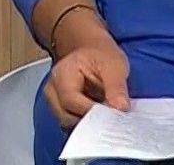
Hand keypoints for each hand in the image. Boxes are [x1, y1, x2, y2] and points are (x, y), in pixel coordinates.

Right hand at [42, 15, 130, 130]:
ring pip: (68, 123)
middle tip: (112, 117)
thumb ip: (116, 87)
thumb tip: (121, 108)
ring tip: (105, 113)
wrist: (93, 50)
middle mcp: (52, 89)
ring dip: (88, 123)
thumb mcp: (115, 64)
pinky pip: (71, 123)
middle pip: (67, 117)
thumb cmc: (101, 55)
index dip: (93, 112)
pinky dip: (86, 123)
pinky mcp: (60, 110)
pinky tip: (99, 116)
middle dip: (91, 121)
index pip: (71, 101)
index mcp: (62, 74)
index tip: (113, 115)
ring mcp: (54, 101)